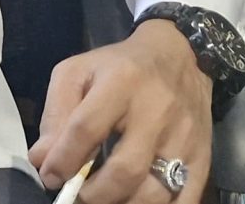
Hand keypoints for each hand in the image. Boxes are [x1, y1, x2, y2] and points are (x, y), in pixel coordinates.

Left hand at [26, 21, 209, 203]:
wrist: (180, 55)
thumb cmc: (120, 66)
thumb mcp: (78, 72)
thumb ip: (56, 113)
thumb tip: (41, 160)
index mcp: (122, 82)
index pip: (87, 129)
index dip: (63, 160)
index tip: (50, 176)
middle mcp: (157, 111)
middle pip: (125, 170)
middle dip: (94, 194)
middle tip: (78, 195)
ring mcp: (184, 138)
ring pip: (155, 192)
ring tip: (105, 198)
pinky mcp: (203, 157)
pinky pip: (185, 199)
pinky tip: (137, 202)